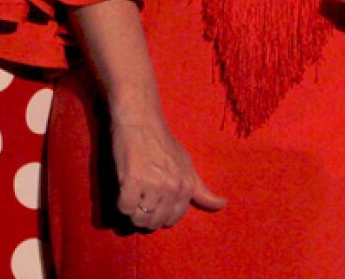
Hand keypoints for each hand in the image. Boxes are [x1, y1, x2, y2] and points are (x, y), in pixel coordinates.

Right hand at [110, 111, 225, 230]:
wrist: (142, 123)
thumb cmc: (164, 144)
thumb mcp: (188, 166)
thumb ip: (201, 190)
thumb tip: (222, 205)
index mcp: (187, 186)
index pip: (174, 218)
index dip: (162, 216)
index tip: (155, 207)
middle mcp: (172, 188)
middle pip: (156, 222)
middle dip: (146, 218)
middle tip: (140, 201)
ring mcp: (152, 185)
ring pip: (139, 218)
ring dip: (133, 212)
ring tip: (133, 196)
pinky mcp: (132, 181)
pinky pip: (125, 208)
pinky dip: (122, 205)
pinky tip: (125, 191)